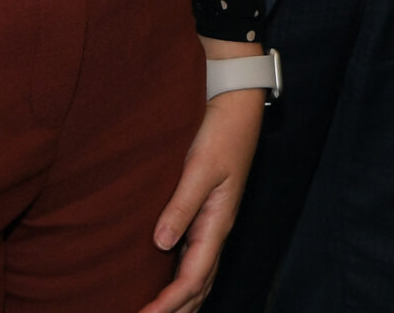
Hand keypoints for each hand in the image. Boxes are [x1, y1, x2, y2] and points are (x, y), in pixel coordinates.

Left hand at [138, 41, 265, 312]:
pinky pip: (194, 256)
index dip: (168, 303)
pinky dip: (181, 278)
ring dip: (181, 299)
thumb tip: (161, 245)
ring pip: (199, 273)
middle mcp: (216, 227)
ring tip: (157, 312)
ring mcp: (213, 220)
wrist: (236, 102)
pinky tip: (166, 279)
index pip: (193, 277)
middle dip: (177, 310)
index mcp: (217, 222)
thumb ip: (181, 205)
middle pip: (200, 285)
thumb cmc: (220, 131)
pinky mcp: (206, 209)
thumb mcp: (200, 167)